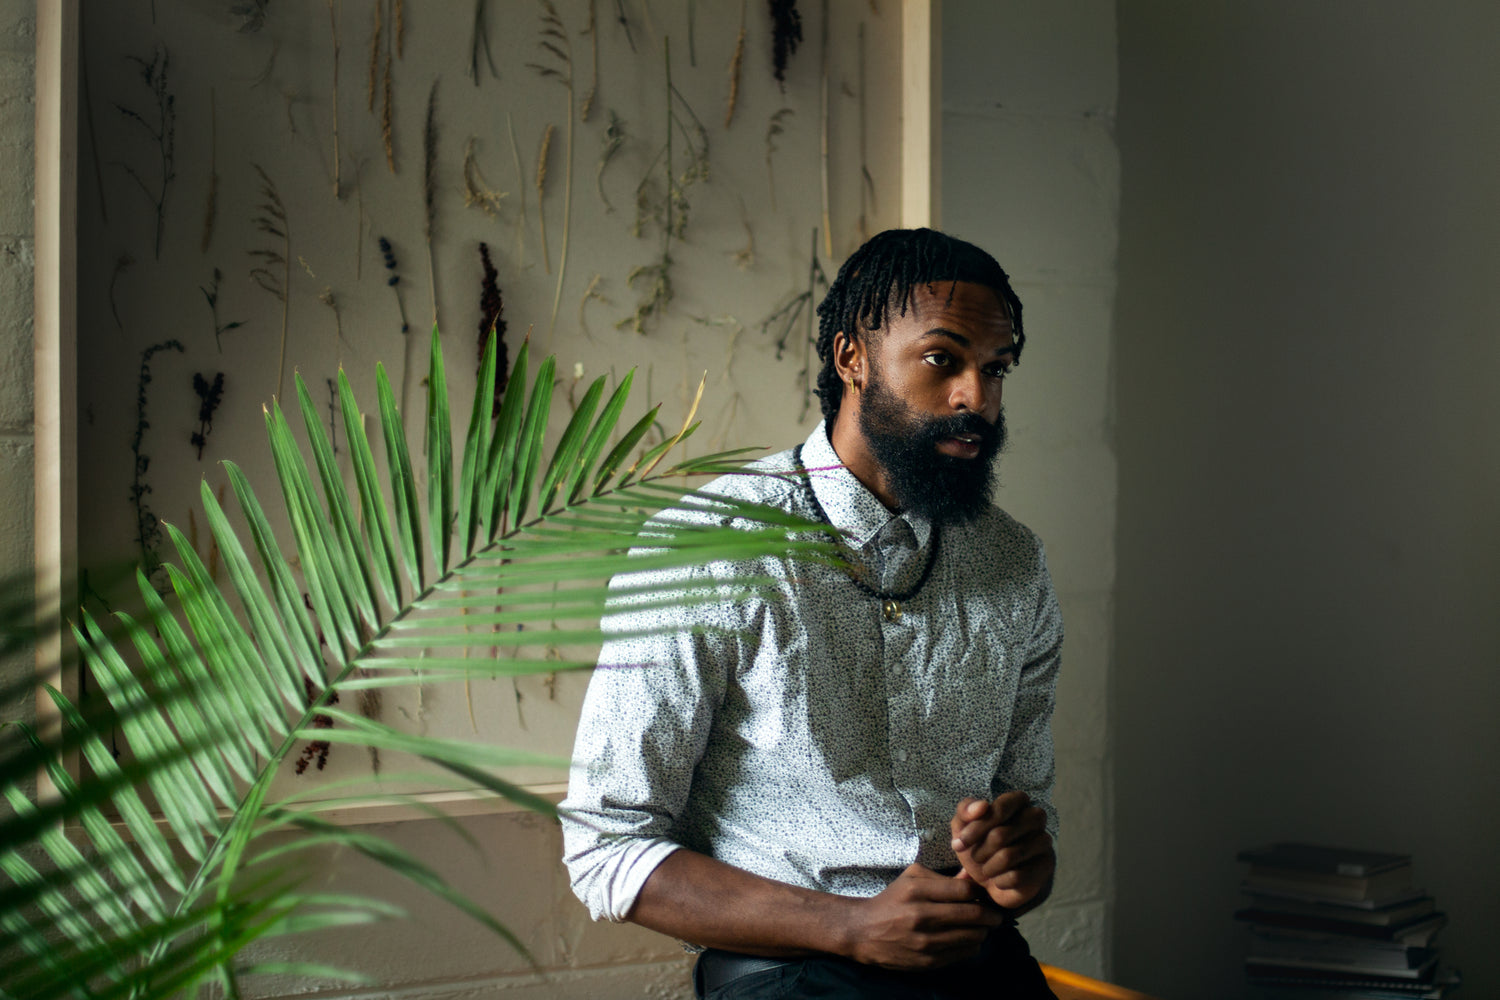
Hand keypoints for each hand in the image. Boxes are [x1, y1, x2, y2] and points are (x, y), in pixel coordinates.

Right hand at [842, 862, 1005, 969]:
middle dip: (991, 915)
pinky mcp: (927, 962)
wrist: (863, 931)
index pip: (964, 890)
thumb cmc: (891, 900)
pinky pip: (962, 954)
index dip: (980, 892)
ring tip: (982, 928)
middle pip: (973, 914)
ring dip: (983, 932)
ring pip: (972, 937)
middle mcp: (922, 916)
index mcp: (917, 890)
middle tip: (996, 916)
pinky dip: (971, 946)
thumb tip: (972, 876)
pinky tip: (967, 940)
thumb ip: (942, 877)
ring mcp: (925, 942)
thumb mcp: (911, 878)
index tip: (984, 896)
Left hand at [950, 792, 1054, 911]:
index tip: (959, 843)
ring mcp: (1044, 841)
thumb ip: (966, 810)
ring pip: (1008, 857)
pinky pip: (1016, 877)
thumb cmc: (979, 844)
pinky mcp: (1046, 866)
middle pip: (1000, 835)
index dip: (976, 828)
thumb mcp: (963, 826)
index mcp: (1017, 800)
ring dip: (988, 867)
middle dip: (980, 851)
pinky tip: (999, 880)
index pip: (1000, 809)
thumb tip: (981, 806)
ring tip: (986, 869)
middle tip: (975, 857)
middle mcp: (1036, 817)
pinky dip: (1000, 881)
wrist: (992, 878)